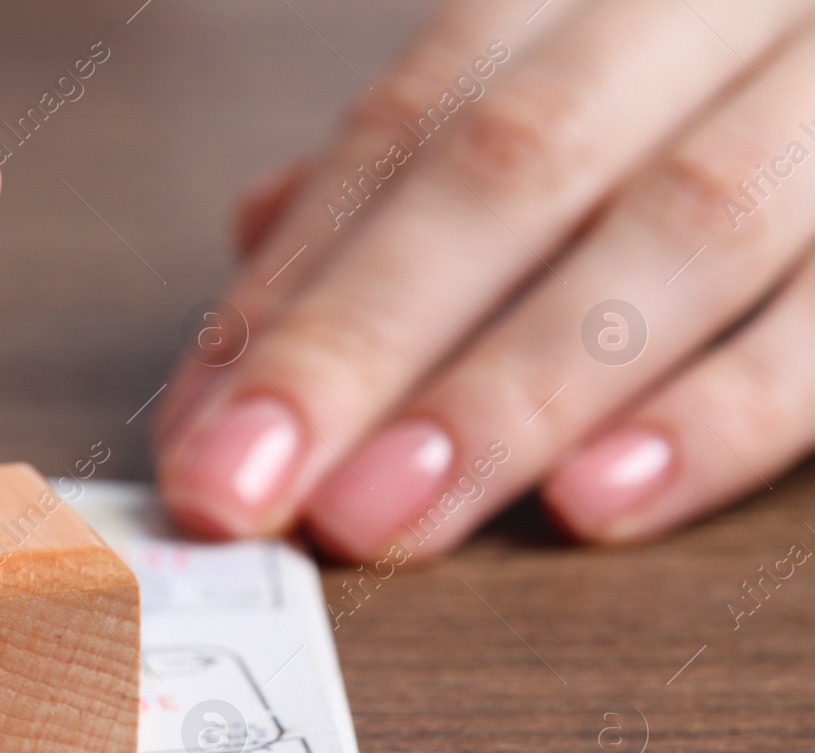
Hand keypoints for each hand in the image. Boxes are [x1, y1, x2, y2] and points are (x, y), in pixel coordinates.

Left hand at [156, 0, 814, 561]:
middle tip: (244, 491)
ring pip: (677, 227)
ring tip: (383, 516)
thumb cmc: (739, 65)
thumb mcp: (594, 62)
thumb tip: (264, 243)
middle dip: (359, 342)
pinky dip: (728, 409)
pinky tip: (597, 499)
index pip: (411, 125)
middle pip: (509, 166)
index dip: (296, 284)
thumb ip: (439, 147)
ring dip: (510, 391)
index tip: (197, 430)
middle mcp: (719, 2)